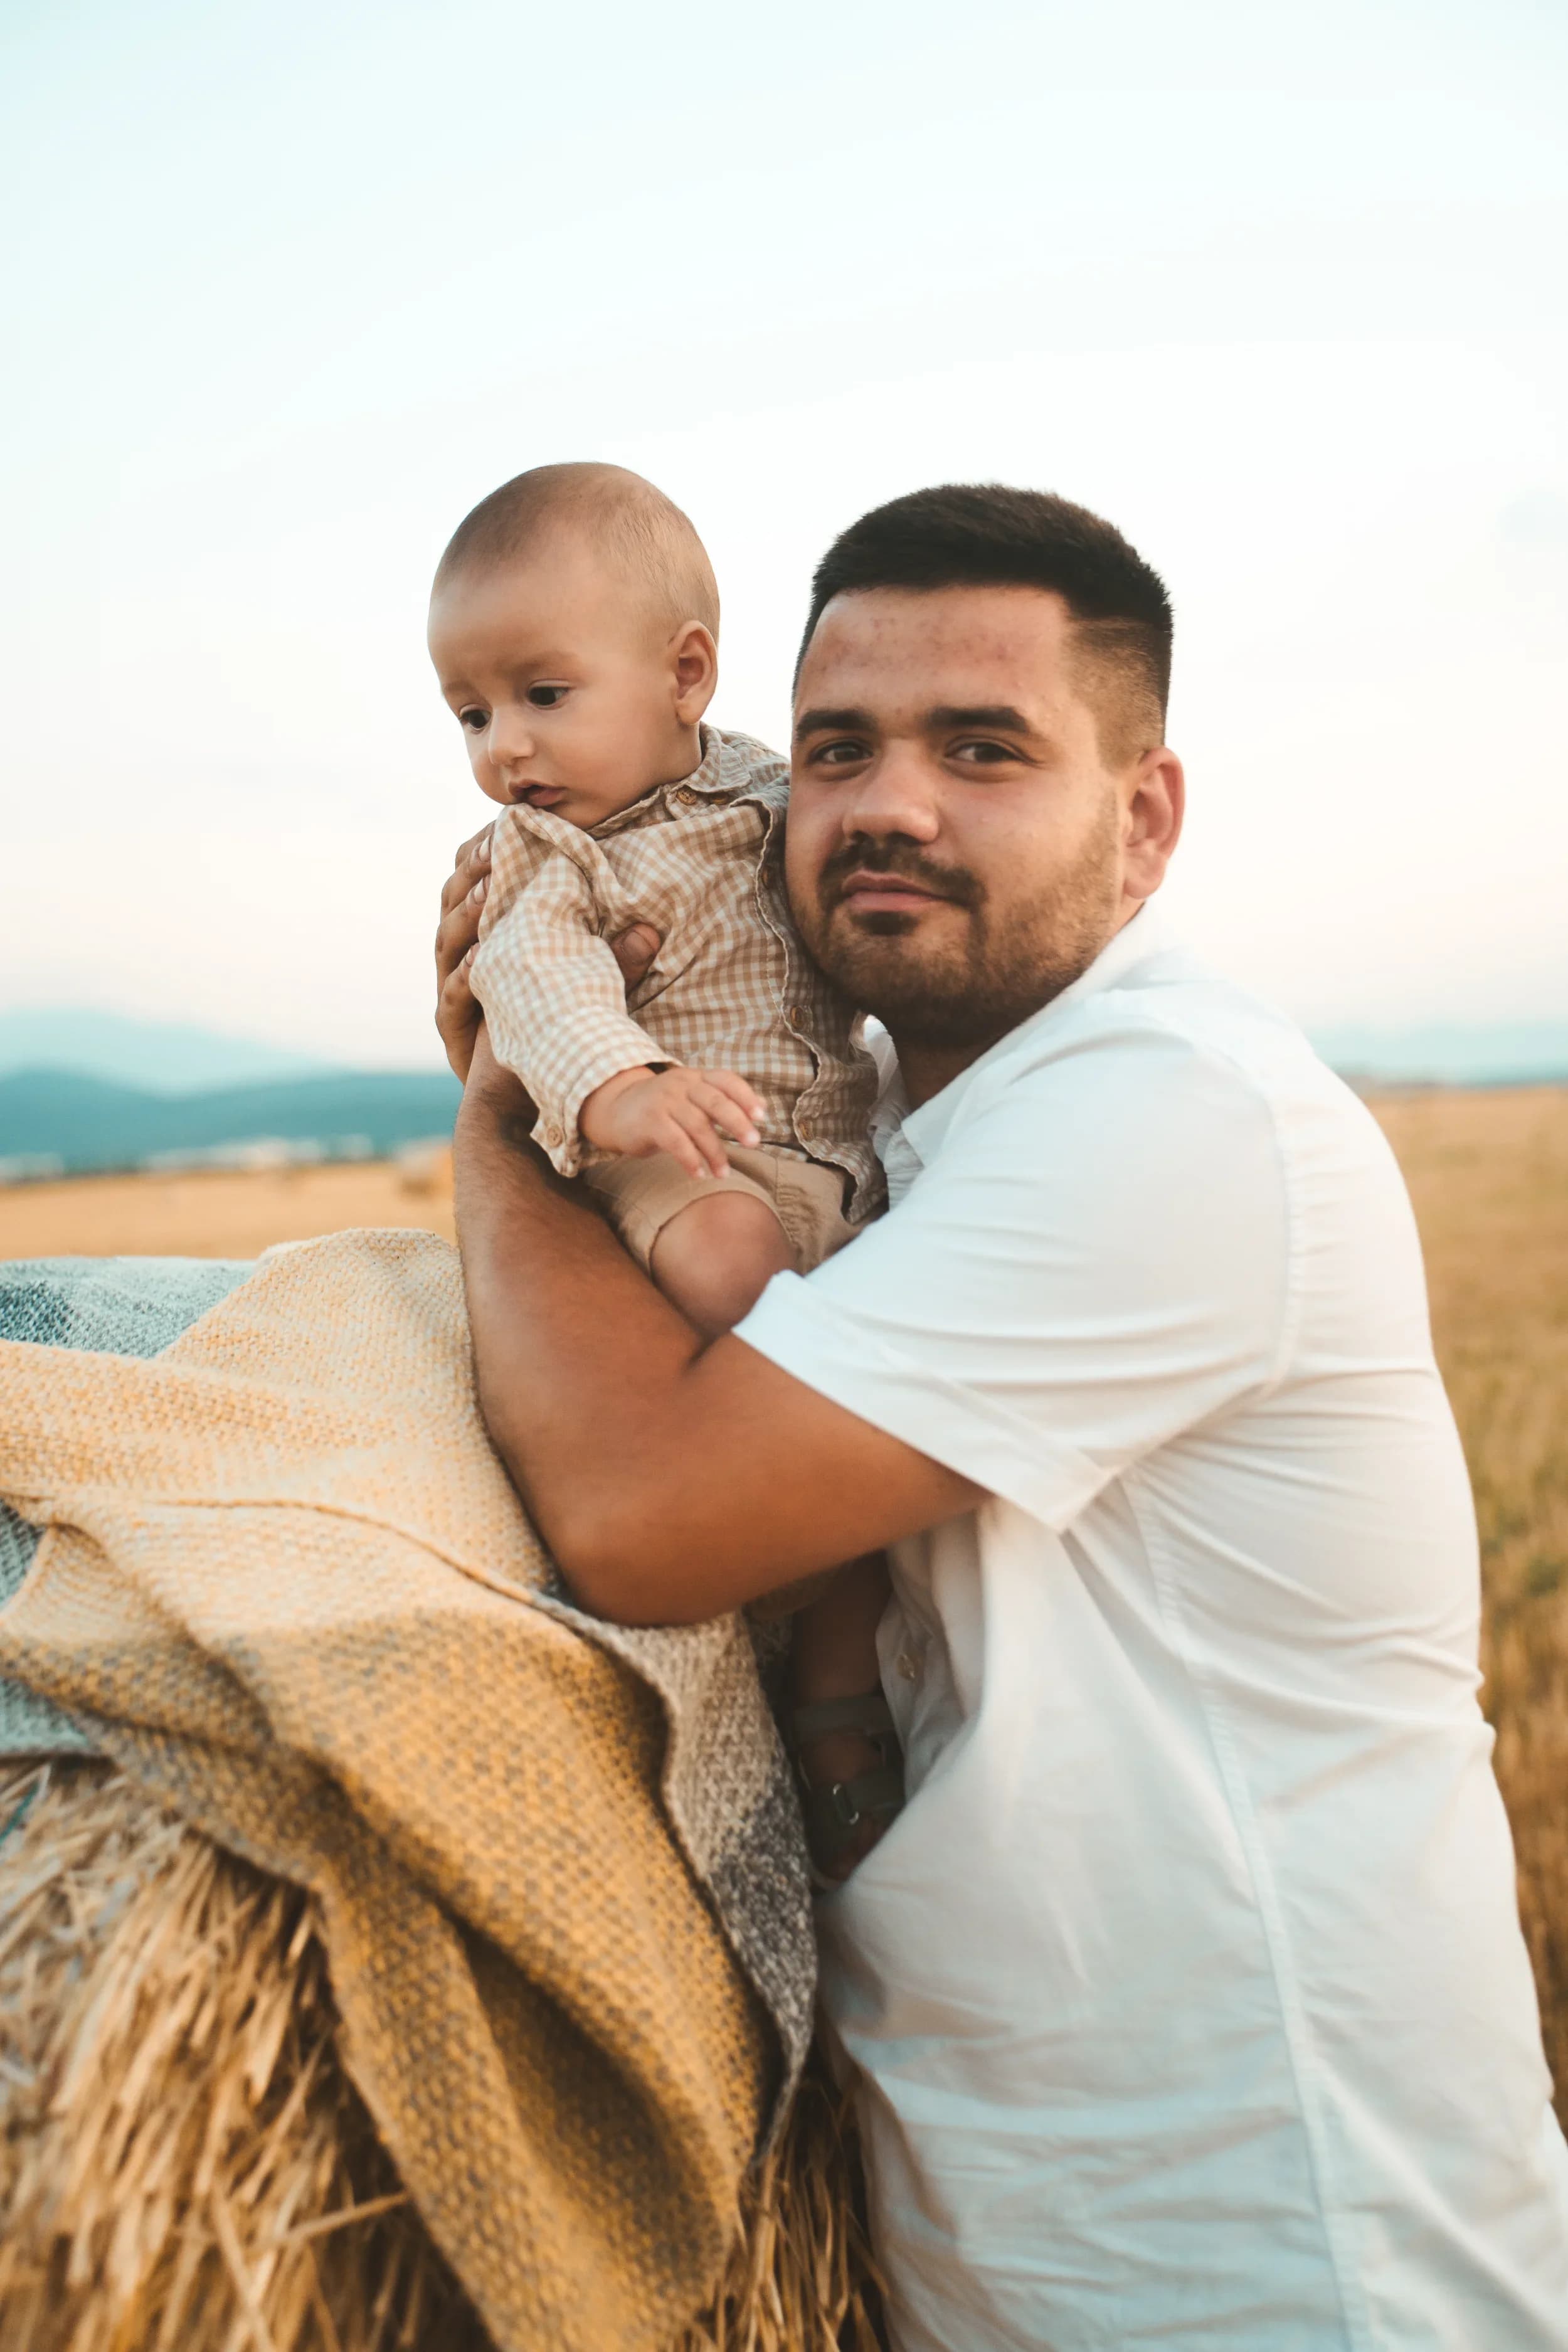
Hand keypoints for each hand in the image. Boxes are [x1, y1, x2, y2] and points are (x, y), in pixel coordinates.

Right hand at [434, 823, 663, 1083]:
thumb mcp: (590, 987)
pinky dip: (464, 977)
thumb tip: (651, 929)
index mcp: (491, 934)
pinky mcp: (453, 1028)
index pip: (478, 879)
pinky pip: (452, 998)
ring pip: (447, 941)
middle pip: (454, 900)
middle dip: (473, 871)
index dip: (486, 850)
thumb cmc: (557, 1034)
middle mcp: (464, 956)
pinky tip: (479, 959)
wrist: (525, 1100)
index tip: (508, 823)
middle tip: (496, 847)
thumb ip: (613, 959)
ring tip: (490, 891)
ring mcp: (453, 990)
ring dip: (467, 915)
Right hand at [580, 1066, 765, 1179]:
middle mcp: (681, 1084)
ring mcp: (664, 1101)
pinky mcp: (650, 1121)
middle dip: (737, 1122)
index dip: (746, 1096)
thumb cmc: (664, 1108)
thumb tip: (763, 1107)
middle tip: (754, 1142)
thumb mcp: (693, 1098)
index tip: (762, 1117)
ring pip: (697, 1125)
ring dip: (714, 1152)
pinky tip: (698, 1174)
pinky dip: (690, 1160)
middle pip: (715, 1101)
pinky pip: (675, 1141)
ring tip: (723, 1173)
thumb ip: (724, 1101)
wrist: (617, 1109)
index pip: (726, 1080)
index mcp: (696, 1077)